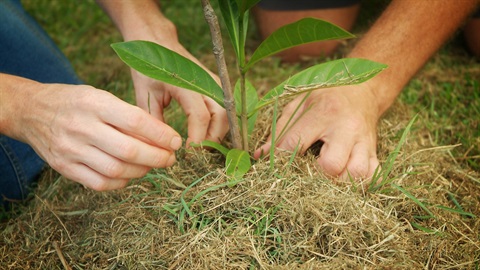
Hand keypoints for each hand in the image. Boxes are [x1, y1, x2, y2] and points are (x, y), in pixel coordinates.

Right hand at [20, 84, 181, 190]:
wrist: (31, 111)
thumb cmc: (76, 102)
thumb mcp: (100, 96)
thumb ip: (128, 115)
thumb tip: (162, 137)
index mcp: (95, 103)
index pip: (135, 121)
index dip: (161, 135)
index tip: (176, 142)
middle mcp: (82, 127)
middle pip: (128, 150)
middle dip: (157, 157)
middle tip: (170, 159)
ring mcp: (71, 150)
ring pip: (116, 170)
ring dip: (142, 171)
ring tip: (153, 165)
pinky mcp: (64, 167)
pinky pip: (100, 183)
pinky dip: (121, 183)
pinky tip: (130, 175)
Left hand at [132, 70, 228, 145]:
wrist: (158, 44)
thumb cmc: (148, 69)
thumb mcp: (146, 96)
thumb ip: (154, 122)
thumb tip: (162, 149)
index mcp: (186, 84)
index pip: (200, 116)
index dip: (197, 139)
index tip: (187, 154)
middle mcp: (206, 82)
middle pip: (222, 117)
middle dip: (212, 139)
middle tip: (197, 154)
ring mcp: (214, 83)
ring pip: (227, 114)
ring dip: (218, 133)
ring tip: (202, 146)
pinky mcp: (217, 85)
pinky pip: (226, 109)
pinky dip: (220, 124)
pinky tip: (207, 135)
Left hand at [254, 85, 381, 182]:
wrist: (363, 90)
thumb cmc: (326, 98)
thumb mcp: (299, 105)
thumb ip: (280, 130)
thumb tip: (260, 156)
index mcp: (323, 112)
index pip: (295, 142)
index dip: (279, 159)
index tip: (273, 167)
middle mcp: (346, 128)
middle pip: (332, 165)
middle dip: (316, 175)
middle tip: (308, 174)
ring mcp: (364, 142)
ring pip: (357, 174)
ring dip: (339, 183)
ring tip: (327, 179)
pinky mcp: (375, 152)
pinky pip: (372, 176)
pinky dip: (359, 184)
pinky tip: (345, 180)